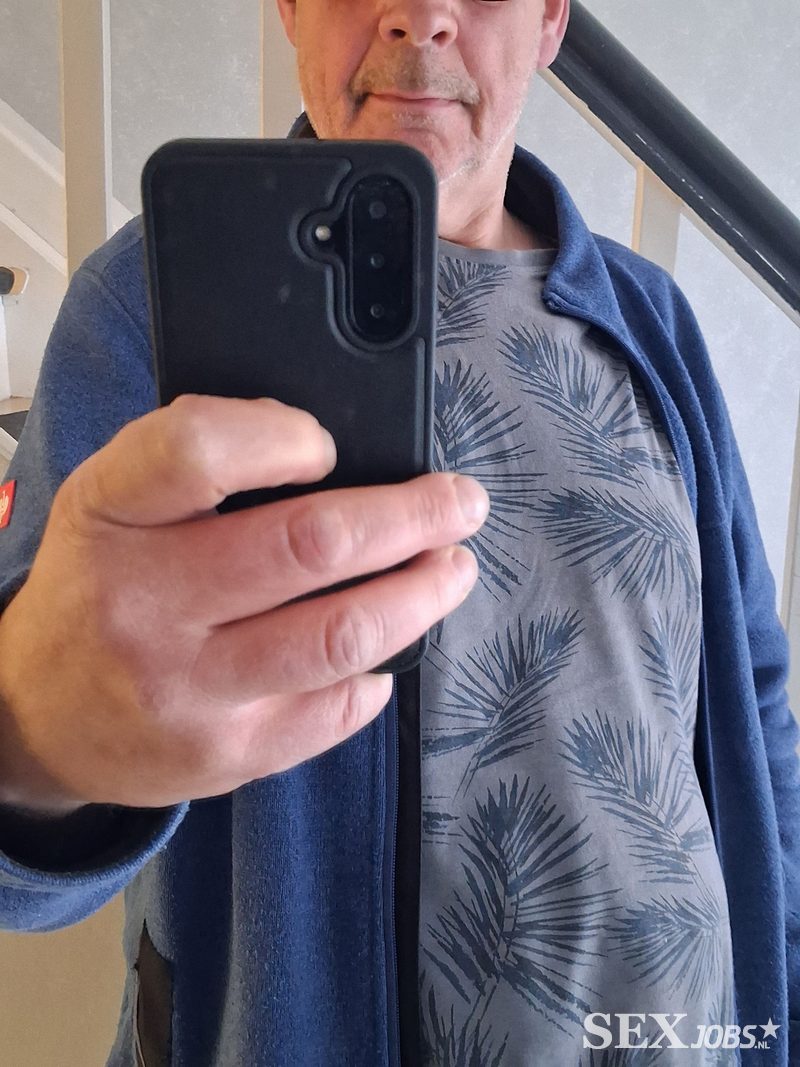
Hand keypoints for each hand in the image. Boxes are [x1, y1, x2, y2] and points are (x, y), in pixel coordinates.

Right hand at [0, 395, 487, 812]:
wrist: (35, 717)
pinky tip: (383, 654)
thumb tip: (336, 456)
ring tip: (451, 570)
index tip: (327, 446)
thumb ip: (196, 464)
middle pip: (309, 545)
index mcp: (112, 514)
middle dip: (412, 516)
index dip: (282, 436)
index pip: (200, 450)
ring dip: (421, 595)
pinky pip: (333, 711)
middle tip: (460, 504)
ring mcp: (185, 688)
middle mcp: (144, 603)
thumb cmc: (98, 587)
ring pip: (341, 634)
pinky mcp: (222, 755)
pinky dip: (378, 675)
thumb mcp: (112, 503)